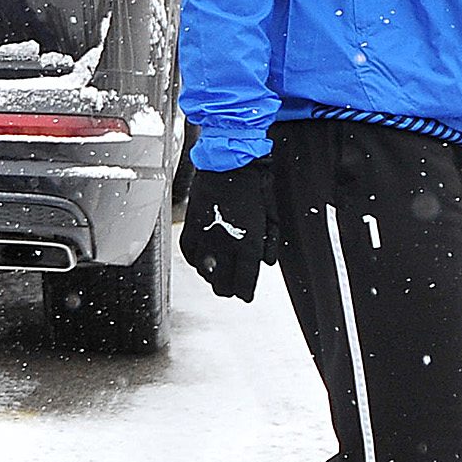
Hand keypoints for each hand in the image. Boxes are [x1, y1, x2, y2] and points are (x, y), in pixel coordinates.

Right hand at [178, 156, 280, 301]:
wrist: (229, 166)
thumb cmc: (254, 187)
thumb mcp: (272, 218)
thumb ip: (270, 243)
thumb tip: (267, 261)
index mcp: (249, 245)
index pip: (244, 282)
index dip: (245, 293)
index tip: (245, 295)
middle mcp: (226, 246)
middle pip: (222, 283)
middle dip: (227, 289)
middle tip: (230, 288)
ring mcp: (207, 237)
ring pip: (204, 271)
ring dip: (210, 276)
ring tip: (214, 276)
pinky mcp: (192, 227)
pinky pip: (189, 253)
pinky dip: (194, 260)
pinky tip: (199, 261)